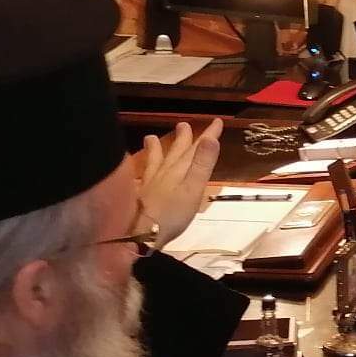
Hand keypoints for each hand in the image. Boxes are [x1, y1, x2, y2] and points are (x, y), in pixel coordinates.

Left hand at [133, 119, 222, 243]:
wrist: (139, 235)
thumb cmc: (171, 215)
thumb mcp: (193, 189)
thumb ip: (202, 165)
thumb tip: (210, 138)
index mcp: (180, 171)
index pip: (196, 149)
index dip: (208, 135)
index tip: (217, 121)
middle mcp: (164, 173)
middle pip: (176, 152)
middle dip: (183, 138)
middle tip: (184, 125)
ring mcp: (150, 184)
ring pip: (155, 161)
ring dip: (155, 149)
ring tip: (151, 138)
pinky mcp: (140, 196)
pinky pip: (142, 177)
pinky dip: (142, 172)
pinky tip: (138, 173)